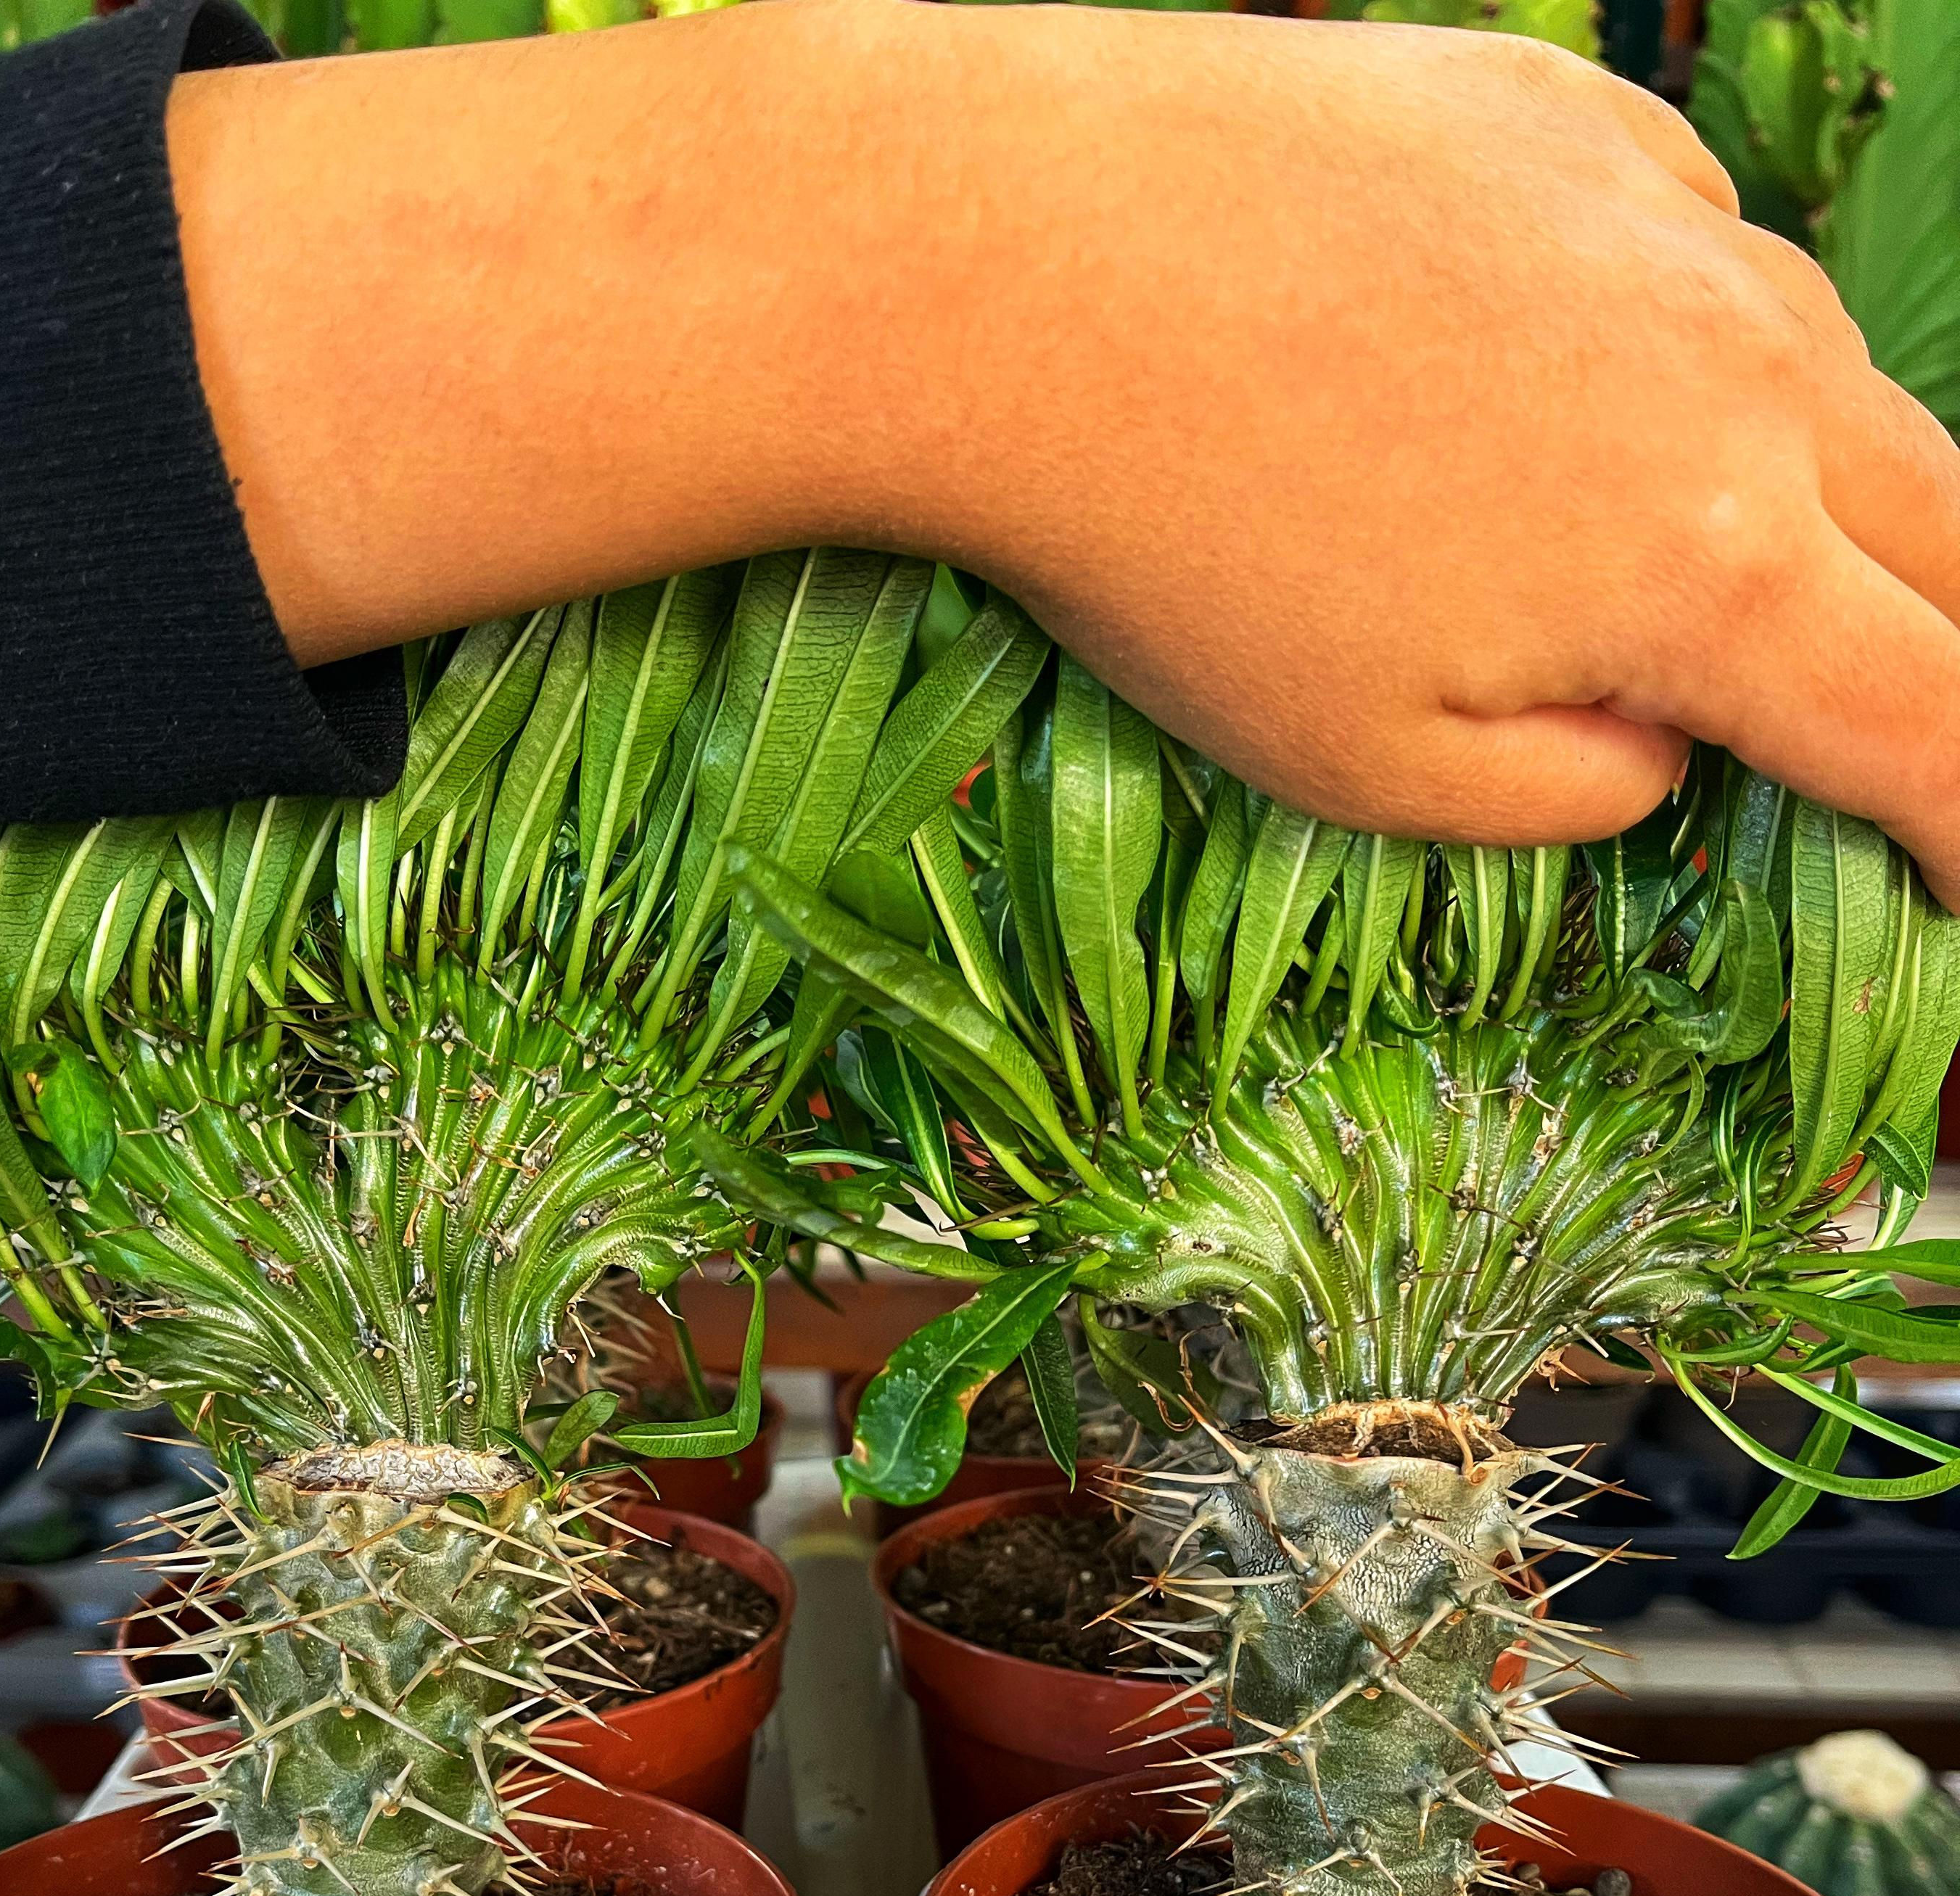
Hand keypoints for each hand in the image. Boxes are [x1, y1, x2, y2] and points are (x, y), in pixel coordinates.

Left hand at [169, 4, 1959, 900]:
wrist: (1009, 258)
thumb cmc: (1171, 551)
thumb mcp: (1372, 769)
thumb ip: (1573, 792)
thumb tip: (1667, 748)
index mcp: (1712, 566)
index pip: (1940, 732)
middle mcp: (1747, 371)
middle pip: (1951, 545)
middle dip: (1946, 669)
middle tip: (1896, 754)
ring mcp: (1676, 223)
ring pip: (1839, 391)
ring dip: (1837, 515)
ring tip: (1746, 596)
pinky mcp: (1586, 124)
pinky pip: (1708, 270)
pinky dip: (1698, 370)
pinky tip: (1585, 413)